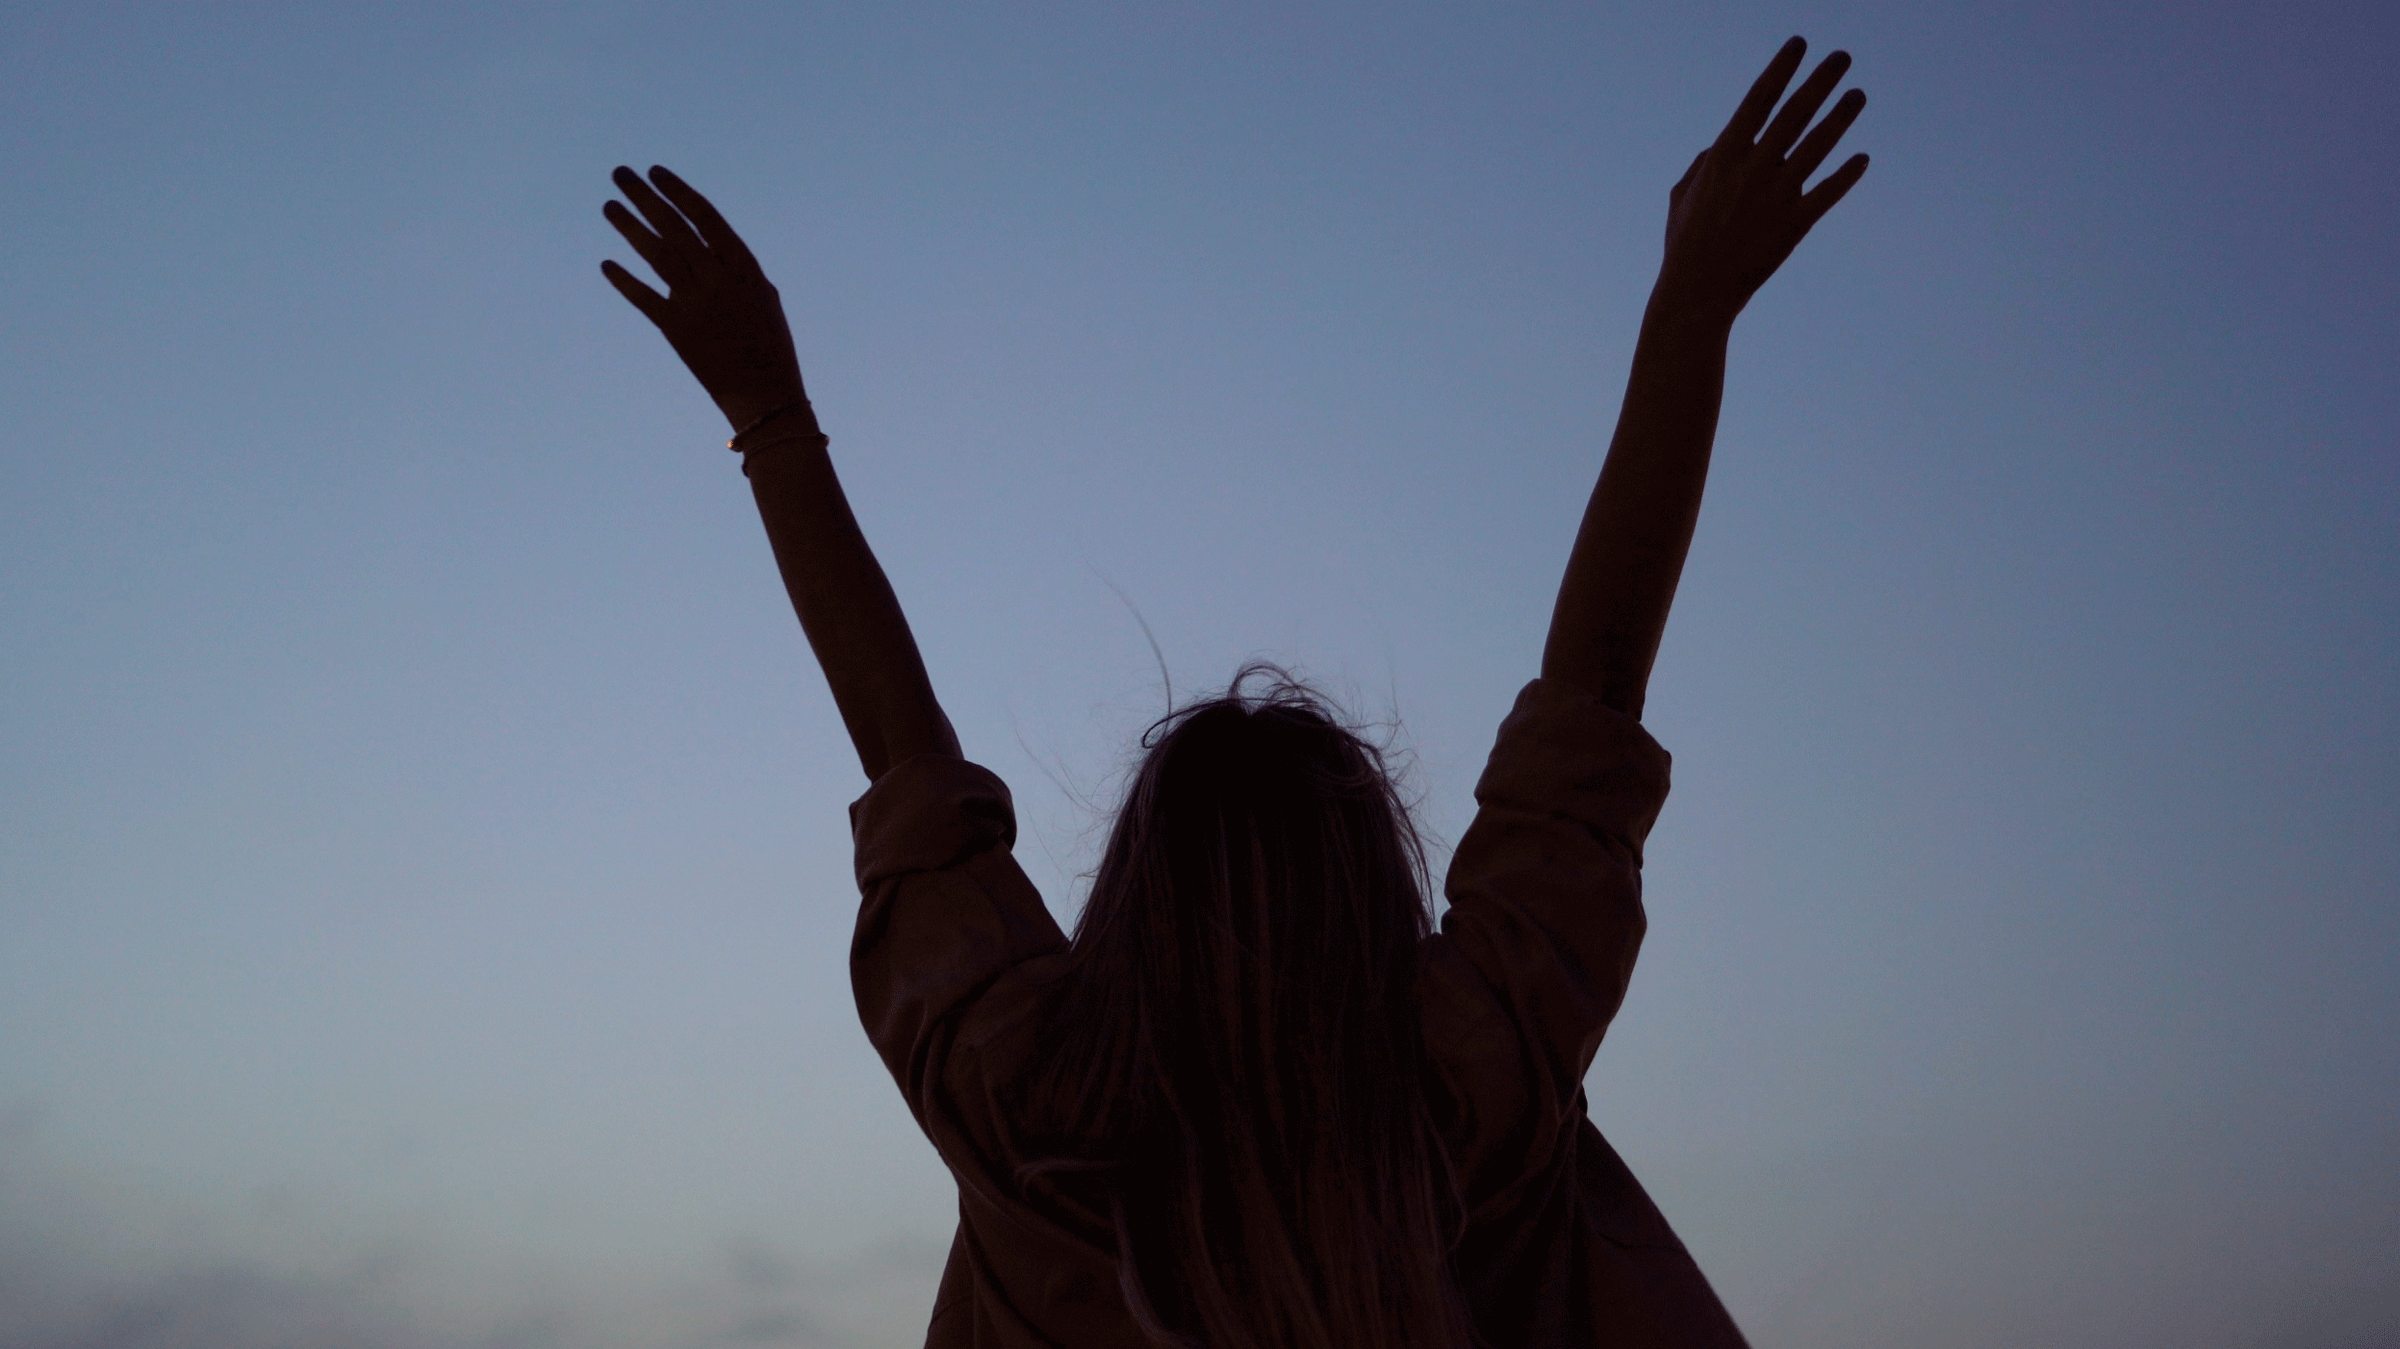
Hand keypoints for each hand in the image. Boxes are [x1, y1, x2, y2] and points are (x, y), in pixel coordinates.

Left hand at [602, 166, 805, 431]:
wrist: (766, 394)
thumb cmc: (770, 345)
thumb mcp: (763, 296)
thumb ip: (735, 268)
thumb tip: (705, 244)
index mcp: (744, 267)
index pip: (705, 216)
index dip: (678, 191)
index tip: (656, 171)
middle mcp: (718, 279)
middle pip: (674, 226)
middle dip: (645, 197)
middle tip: (621, 173)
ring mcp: (696, 304)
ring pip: (656, 254)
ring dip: (629, 227)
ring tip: (608, 205)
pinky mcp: (676, 330)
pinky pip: (644, 298)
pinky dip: (624, 280)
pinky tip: (606, 263)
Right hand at [1656, 37, 1868, 322]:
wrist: (1697, 292)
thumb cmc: (1684, 243)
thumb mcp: (1681, 195)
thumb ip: (1704, 163)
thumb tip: (1724, 145)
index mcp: (1723, 156)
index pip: (1758, 99)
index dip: (1781, 69)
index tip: (1799, 44)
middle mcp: (1754, 168)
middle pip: (1795, 113)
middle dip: (1820, 80)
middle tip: (1843, 57)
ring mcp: (1777, 195)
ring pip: (1818, 146)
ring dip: (1841, 117)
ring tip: (1858, 94)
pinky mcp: (1795, 224)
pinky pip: (1827, 192)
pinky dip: (1845, 175)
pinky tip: (1862, 158)